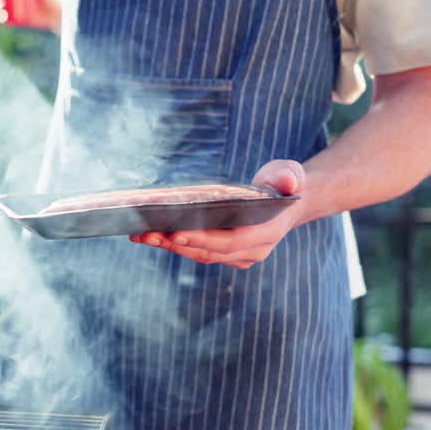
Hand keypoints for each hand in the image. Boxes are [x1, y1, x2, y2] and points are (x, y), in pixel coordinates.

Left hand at [129, 160, 308, 268]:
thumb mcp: (290, 173)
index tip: (175, 233)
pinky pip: (198, 252)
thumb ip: (288, 177)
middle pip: (209, 252)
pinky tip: (151, 235)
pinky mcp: (226, 255)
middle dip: (175, 243)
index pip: (232, 241)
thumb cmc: (284, 182)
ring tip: (140, 234)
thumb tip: (288, 183)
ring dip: (168, 246)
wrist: (288, 201)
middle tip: (145, 233)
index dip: (204, 239)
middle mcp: (254, 250)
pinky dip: (174, 245)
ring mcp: (240, 256)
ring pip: (200, 255)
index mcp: (268, 233)